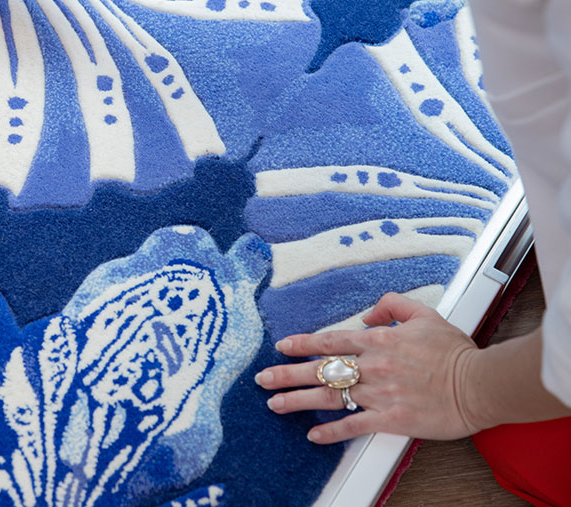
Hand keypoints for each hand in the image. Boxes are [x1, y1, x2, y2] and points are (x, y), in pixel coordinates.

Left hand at [257, 293, 482, 443]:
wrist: (480, 384)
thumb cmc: (455, 353)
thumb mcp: (425, 314)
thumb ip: (393, 305)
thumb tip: (369, 314)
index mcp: (379, 340)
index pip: (330, 340)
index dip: (302, 343)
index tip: (283, 347)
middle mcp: (373, 366)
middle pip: (320, 369)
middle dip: (287, 373)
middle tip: (263, 378)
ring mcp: (379, 393)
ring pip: (328, 397)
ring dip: (297, 401)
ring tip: (274, 404)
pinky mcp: (391, 418)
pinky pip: (353, 425)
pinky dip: (331, 431)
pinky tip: (312, 435)